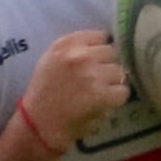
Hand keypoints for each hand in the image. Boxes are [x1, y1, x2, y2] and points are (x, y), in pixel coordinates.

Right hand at [20, 31, 130, 152]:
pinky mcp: (102, 94)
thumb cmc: (43, 94)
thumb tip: (103, 43)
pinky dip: (115, 99)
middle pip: (110, 52)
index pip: (99, 36)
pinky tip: (103, 103)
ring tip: (97, 93)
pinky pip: (122, 91)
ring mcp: (92, 74)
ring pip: (118, 71)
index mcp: (64, 45)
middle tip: (94, 80)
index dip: (99, 49)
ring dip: (111, 83)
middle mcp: (79, 55)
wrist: (38, 124)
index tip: (94, 61)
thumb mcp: (50, 61)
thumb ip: (72, 49)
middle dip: (105, 66)